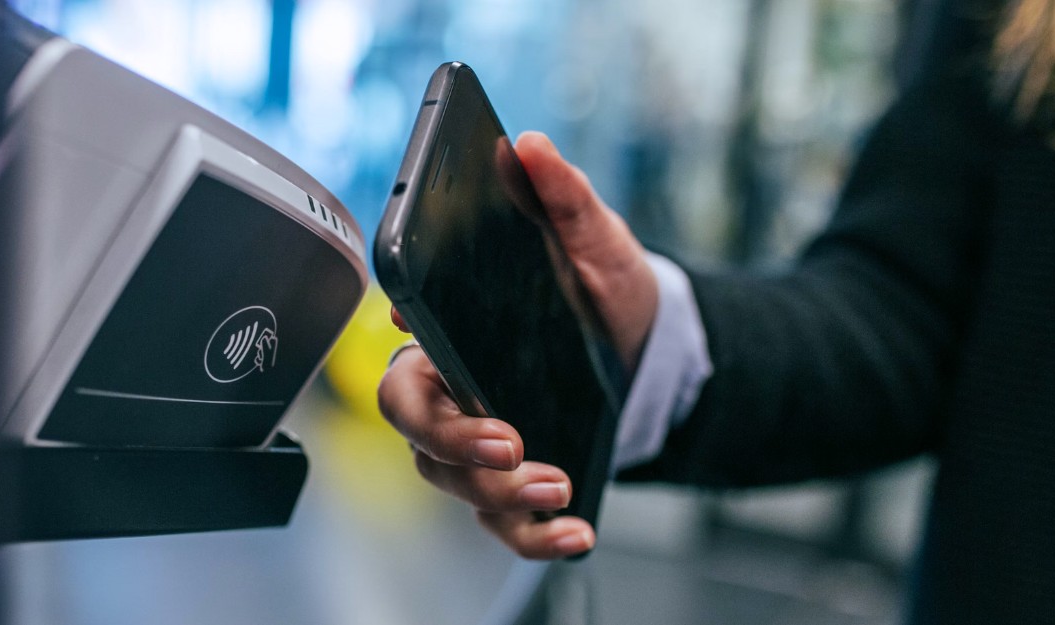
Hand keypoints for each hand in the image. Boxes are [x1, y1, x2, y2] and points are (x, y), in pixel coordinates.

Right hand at [377, 132, 657, 558]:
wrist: (649, 349)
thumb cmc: (605, 293)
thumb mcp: (597, 242)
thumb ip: (565, 197)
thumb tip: (532, 147)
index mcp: (457, 332)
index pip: (404, 349)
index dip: (410, 358)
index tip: (427, 338)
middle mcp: (454, 391)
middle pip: (412, 424)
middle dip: (451, 439)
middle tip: (509, 441)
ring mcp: (480, 443)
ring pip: (451, 482)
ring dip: (499, 493)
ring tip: (558, 483)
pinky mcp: (515, 484)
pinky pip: (503, 524)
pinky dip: (533, 536)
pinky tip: (575, 532)